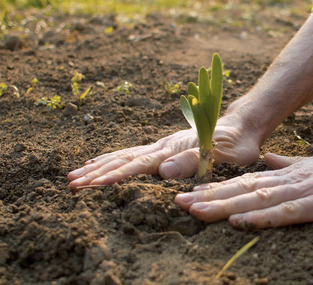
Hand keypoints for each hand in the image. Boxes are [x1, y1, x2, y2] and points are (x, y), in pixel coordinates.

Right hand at [67, 116, 259, 191]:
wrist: (241, 125)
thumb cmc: (235, 144)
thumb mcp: (223, 154)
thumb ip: (195, 161)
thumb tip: (164, 171)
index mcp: (173, 151)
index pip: (138, 165)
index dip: (115, 176)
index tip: (92, 186)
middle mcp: (162, 147)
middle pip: (123, 160)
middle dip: (97, 173)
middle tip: (71, 185)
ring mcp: (161, 146)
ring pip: (123, 156)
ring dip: (98, 167)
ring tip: (74, 176)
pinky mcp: (163, 148)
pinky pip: (131, 154)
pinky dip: (112, 159)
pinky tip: (100, 164)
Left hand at [175, 148, 312, 228]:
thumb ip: (291, 164)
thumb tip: (268, 161)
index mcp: (290, 173)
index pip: (247, 180)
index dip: (218, 187)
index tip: (193, 192)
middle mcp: (292, 179)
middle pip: (244, 189)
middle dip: (209, 196)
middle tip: (177, 202)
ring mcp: (306, 191)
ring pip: (257, 198)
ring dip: (224, 206)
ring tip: (194, 210)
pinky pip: (287, 212)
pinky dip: (261, 217)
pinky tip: (238, 221)